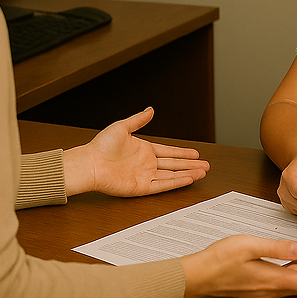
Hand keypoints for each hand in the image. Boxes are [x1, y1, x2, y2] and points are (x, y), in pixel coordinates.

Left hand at [63, 107, 209, 196]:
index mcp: (143, 150)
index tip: (196, 153)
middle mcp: (146, 163)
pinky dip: (176, 182)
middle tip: (206, 165)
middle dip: (190, 164)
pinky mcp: (141, 187)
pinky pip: (163, 185)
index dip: (182, 153)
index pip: (168, 152)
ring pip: (172, 175)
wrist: (90, 163)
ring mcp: (145, 176)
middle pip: (174, 164)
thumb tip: (150, 110)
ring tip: (202, 172)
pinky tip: (188, 179)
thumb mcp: (122, 127)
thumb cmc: (101, 145)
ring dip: (188, 173)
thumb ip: (138, 120)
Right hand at [180, 235, 296, 297]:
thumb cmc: (219, 259)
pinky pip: (275, 288)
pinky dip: (286, 281)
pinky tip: (284, 272)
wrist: (197, 275)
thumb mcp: (251, 246)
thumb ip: (277, 248)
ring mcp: (257, 292)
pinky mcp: (250, 290)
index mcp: (270, 279)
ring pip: (286, 289)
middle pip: (296, 288)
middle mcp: (266, 290)